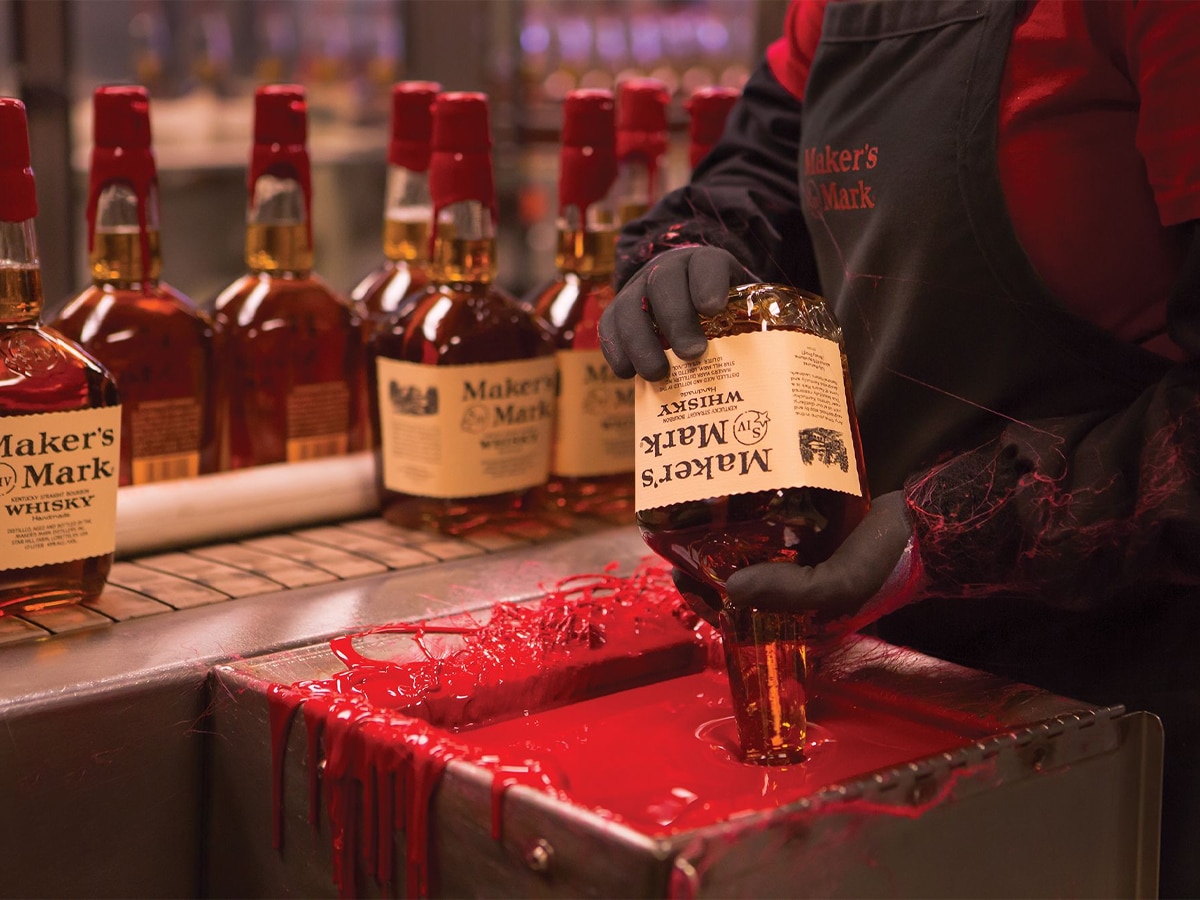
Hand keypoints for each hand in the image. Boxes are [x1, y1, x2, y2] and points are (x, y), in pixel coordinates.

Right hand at [599, 246, 750, 380]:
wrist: (680, 290)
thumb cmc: (716, 309)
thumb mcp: (737, 304)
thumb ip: (745, 322)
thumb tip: (761, 366)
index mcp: (702, 263)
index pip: (706, 264)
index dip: (708, 284)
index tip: (713, 309)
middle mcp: (666, 270)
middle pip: (663, 284)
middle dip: (676, 320)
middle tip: (692, 353)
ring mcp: (637, 288)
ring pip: (629, 307)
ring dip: (641, 342)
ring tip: (658, 374)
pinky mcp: (616, 310)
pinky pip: (608, 326)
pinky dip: (616, 350)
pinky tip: (628, 373)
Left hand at [672, 491, 923, 637]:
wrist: (924, 526)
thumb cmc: (886, 567)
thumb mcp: (837, 587)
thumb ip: (786, 592)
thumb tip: (730, 589)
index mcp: (796, 622)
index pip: (736, 620)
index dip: (703, 600)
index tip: (679, 573)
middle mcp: (792, 596)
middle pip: (736, 585)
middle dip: (707, 566)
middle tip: (679, 538)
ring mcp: (799, 564)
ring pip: (749, 556)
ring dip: (724, 541)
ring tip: (696, 516)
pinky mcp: (806, 536)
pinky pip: (770, 531)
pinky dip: (750, 520)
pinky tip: (730, 500)